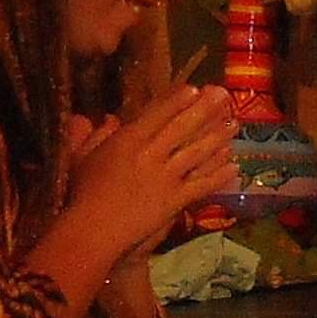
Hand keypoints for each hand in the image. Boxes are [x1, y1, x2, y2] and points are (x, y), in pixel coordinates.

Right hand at [61, 88, 235, 260]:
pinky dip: (219, 175)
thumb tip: (107, 117)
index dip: (177, 100)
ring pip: (197, 153)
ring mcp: (166, 177)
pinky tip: (234, 167)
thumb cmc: (83, 192)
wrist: (94, 230)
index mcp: (128, 140)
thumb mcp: (81, 157)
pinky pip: (202, 184)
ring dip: (218, 138)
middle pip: (183, 128)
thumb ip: (93, 135)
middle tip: (225, 95)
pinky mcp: (176, 200)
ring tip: (235, 125)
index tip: (195, 88)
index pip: (157, 114)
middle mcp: (151, 154)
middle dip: (205, 109)